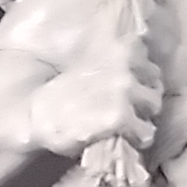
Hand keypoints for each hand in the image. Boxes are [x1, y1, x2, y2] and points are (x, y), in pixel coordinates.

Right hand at [26, 16, 160, 161]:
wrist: (31, 111)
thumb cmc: (56, 91)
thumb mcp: (86, 63)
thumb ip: (113, 62)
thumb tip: (136, 72)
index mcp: (119, 47)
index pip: (150, 63)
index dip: (140, 79)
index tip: (127, 89)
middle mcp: (127, 64)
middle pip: (155, 86)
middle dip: (143, 99)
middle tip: (123, 110)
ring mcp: (125, 90)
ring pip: (154, 108)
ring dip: (141, 119)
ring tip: (120, 126)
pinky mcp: (121, 117)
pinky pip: (146, 133)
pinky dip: (135, 139)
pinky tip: (117, 138)